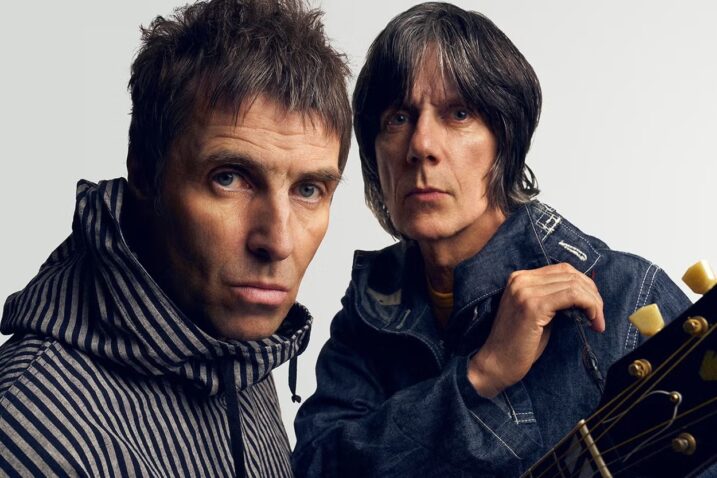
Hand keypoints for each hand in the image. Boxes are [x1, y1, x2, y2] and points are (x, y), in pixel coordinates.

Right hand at [467, 263, 604, 397]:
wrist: (496, 364)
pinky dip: (590, 307)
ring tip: (598, 322)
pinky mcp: (533, 306)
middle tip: (599, 317)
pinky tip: (593, 323)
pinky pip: (572, 296)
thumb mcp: (537, 314)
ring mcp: (525, 291)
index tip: (594, 307)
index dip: (585, 285)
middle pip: (571, 274)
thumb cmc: (518, 345)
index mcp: (519, 278)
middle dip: (593, 294)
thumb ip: (553, 298)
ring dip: (594, 303)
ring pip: (574, 284)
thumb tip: (584, 295)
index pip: (562, 270)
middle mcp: (521, 279)